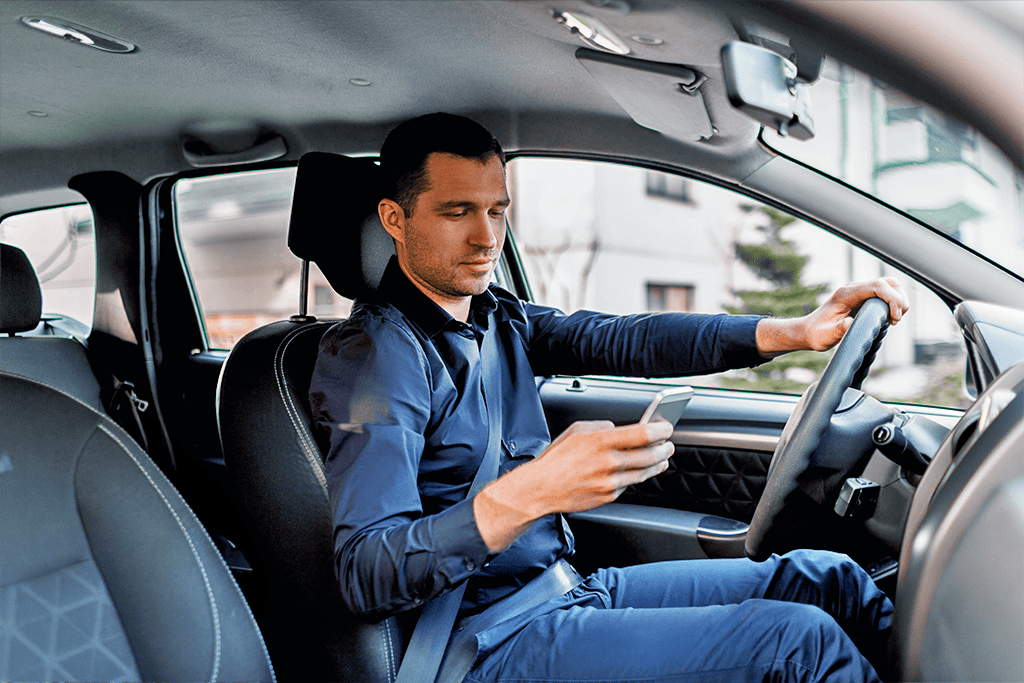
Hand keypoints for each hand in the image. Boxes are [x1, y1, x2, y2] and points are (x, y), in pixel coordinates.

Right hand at [473, 420, 673, 550]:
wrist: (541, 488)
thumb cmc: (556, 458)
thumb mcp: (577, 431)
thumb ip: (603, 427)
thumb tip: (621, 429)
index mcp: (601, 441)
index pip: (642, 434)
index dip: (660, 429)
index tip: (667, 426)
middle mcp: (608, 462)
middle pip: (650, 455)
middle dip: (664, 448)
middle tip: (669, 444)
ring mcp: (610, 482)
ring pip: (644, 473)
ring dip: (657, 464)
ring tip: (661, 457)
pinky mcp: (609, 496)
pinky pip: (630, 485)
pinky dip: (635, 477)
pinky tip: (636, 471)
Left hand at [803, 277, 908, 350]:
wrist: (809, 331)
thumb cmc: (816, 334)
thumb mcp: (825, 336)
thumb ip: (837, 330)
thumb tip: (850, 323)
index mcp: (846, 294)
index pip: (877, 286)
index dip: (892, 299)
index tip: (894, 318)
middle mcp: (855, 289)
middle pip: (888, 283)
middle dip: (899, 300)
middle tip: (894, 320)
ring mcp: (861, 293)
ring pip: (890, 287)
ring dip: (898, 302)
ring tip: (892, 321)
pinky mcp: (865, 299)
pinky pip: (886, 295)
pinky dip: (894, 305)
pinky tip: (888, 320)